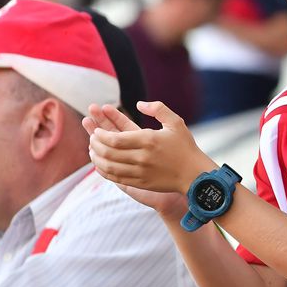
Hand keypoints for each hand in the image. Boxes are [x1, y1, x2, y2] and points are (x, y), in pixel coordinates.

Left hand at [88, 101, 214, 199]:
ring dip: (96, 158)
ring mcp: (140, 172)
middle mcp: (142, 157)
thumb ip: (157, 108)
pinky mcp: (140, 183)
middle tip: (92, 138)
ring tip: (92, 151)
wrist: (194, 174)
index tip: (96, 130)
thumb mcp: (176, 122)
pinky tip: (100, 165)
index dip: (100, 134)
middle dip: (95, 144)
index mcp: (149, 140)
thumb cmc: (185, 147)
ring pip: (109, 166)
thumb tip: (138, 104)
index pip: (114, 138)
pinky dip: (104, 171)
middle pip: (108, 152)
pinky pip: (115, 178)